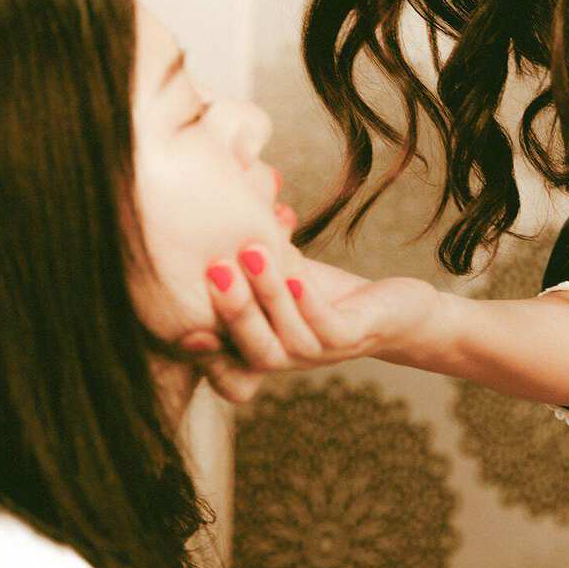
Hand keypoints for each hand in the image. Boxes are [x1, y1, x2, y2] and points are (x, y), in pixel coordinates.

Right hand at [192, 243, 440, 390]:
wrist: (395, 308)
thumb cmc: (327, 291)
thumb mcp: (277, 273)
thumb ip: (242, 260)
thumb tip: (205, 208)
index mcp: (259, 346)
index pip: (221, 352)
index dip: (198, 337)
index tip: (174, 302)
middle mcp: (285, 359)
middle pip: (249, 349)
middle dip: (230, 308)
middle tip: (213, 266)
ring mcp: (320, 354)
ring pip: (285, 338)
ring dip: (267, 293)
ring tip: (252, 251)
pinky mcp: (353, 339)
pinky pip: (325, 327)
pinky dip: (306, 300)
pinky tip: (295, 271)